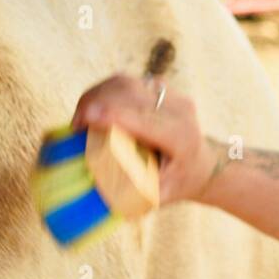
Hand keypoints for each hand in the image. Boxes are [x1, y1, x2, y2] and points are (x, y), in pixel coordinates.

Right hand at [70, 74, 220, 205]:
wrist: (202, 164)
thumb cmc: (177, 183)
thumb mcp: (159, 196)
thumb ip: (132, 195)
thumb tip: (95, 193)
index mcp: (181, 137)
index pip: (145, 120)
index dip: (114, 115)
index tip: (86, 118)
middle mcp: (179, 110)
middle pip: (131, 93)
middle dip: (96, 103)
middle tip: (76, 126)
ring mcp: (170, 94)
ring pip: (125, 82)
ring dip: (96, 96)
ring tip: (81, 118)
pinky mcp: (158, 87)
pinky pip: (125, 81)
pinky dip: (103, 92)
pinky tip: (92, 108)